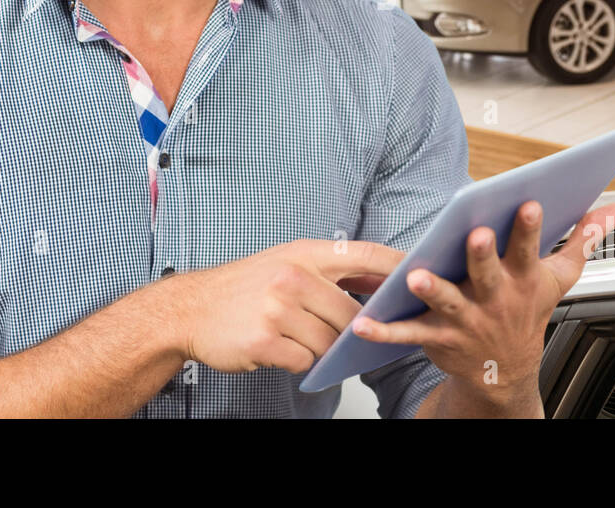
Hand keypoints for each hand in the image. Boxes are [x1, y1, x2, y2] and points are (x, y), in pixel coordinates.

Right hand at [164, 239, 404, 374]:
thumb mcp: (287, 262)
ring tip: (298, 337)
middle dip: (352, 330)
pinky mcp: (264, 340)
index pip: (365, 253)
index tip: (423, 272)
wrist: (191, 309)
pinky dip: (298, 361)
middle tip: (346, 336)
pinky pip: (304, 361)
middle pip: (351, 313)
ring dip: (321, 349)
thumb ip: (332, 269)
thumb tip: (383, 277)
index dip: (398, 265)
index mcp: (304, 253)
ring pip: (329, 342)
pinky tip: (279, 348)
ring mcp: (278, 309)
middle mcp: (293, 276)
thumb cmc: (244, 286)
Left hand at [352, 201, 614, 407]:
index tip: (528, 203)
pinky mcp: (437, 338)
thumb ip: (585, 239)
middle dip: (482, 255)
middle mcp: (495, 299)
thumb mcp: (560, 278)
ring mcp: (466, 321)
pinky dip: (385, 331)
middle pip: (488, 274)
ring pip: (447, 303)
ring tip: (416, 277)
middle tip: (476, 234)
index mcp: (522, 279)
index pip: (528, 249)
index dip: (529, 228)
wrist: (505, 371)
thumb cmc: (528, 312)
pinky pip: (407, 335)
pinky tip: (364, 324)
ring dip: (433, 291)